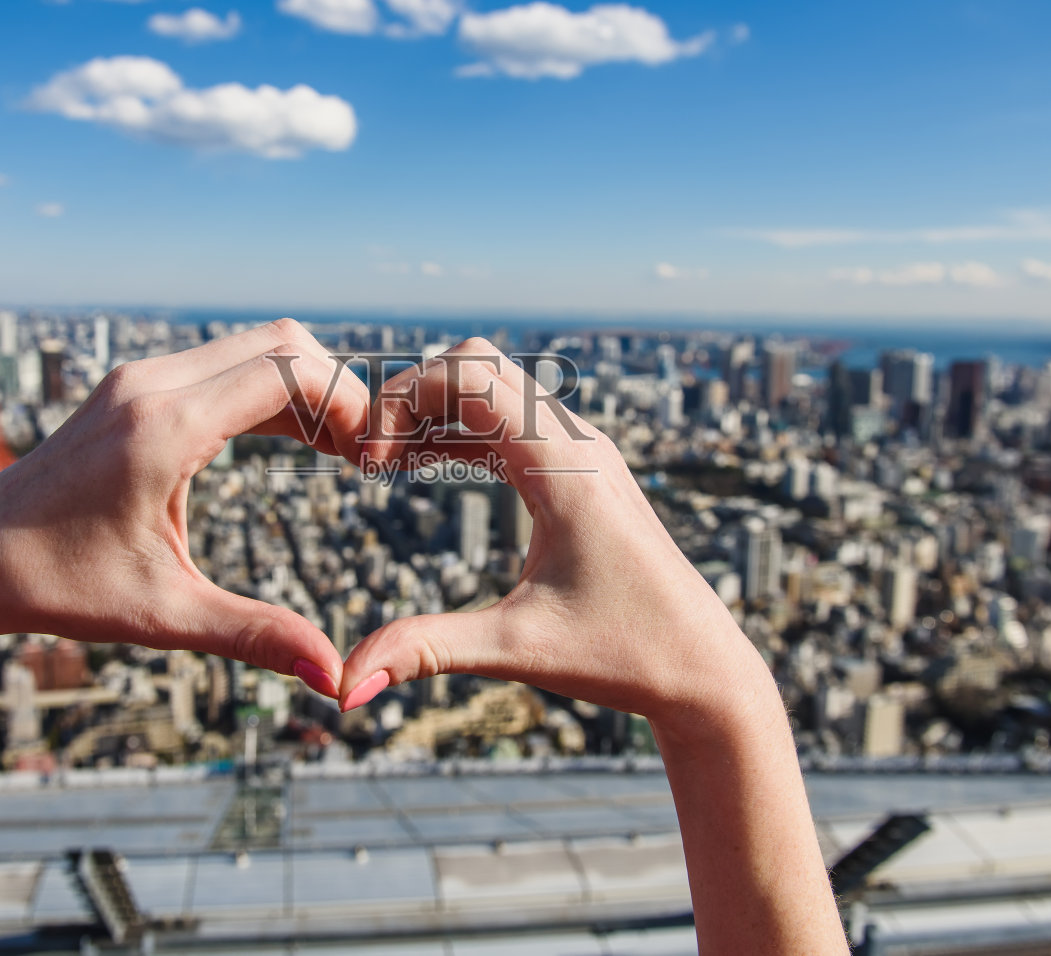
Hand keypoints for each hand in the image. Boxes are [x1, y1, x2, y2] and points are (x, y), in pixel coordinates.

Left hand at [0, 318, 366, 695]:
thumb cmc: (55, 586)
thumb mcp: (163, 615)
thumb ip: (255, 636)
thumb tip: (334, 677)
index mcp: (163, 429)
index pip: (286, 372)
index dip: (345, 405)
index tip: (368, 460)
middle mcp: (152, 386)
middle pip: (281, 342)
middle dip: (335, 389)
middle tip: (361, 454)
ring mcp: (140, 379)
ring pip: (254, 345)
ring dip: (304, 386)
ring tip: (336, 450)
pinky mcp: (135, 386)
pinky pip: (223, 362)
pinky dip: (270, 389)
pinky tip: (292, 439)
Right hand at [336, 338, 777, 724]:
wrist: (704, 671)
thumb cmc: (626, 657)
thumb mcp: (517, 650)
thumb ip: (427, 651)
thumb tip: (345, 686)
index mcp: (565, 465)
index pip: (469, 374)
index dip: (403, 400)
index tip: (365, 464)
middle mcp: (578, 443)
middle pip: (476, 364)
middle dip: (411, 395)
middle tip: (365, 458)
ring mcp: (584, 453)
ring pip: (494, 389)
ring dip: (433, 411)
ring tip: (378, 464)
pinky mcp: (582, 474)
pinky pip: (509, 425)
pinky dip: (459, 432)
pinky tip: (417, 466)